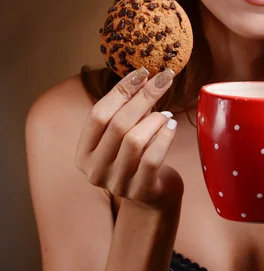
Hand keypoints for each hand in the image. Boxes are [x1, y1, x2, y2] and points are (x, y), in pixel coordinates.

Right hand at [74, 68, 182, 208]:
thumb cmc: (139, 158)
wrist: (154, 198)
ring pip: (134, 141)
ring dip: (155, 120)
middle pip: (118, 125)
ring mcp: (117, 183)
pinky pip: (152, 158)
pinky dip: (165, 137)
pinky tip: (172, 127)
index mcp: (83, 153)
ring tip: (167, 114)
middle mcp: (95, 170)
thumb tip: (144, 77)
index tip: (142, 72)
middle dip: (144, 97)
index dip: (120, 91)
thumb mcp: (124, 136)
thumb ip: (126, 112)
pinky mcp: (141, 191)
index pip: (98, 114)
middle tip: (164, 79)